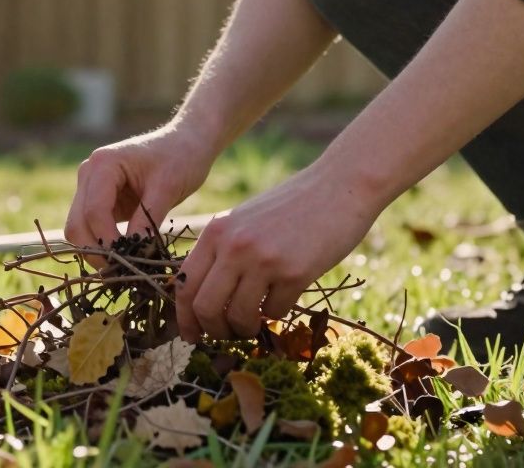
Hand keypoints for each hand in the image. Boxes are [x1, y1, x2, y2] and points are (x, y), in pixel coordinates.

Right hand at [65, 123, 216, 256]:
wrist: (186, 143)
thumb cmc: (180, 158)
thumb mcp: (167, 188)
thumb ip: (147, 220)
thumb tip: (134, 255)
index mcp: (103, 164)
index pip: (93, 212)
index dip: (107, 241)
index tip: (128, 263)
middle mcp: (89, 174)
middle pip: (76, 223)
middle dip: (95, 251)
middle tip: (122, 274)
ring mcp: (90, 187)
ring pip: (78, 229)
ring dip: (95, 251)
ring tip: (122, 270)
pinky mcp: (99, 200)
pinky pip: (91, 229)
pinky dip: (102, 246)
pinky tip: (123, 259)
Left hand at [175, 163, 378, 341]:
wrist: (339, 188)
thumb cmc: (291, 207)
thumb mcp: (244, 220)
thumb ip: (222, 251)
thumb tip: (201, 300)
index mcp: (216, 231)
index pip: (184, 284)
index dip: (185, 317)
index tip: (191, 335)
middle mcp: (234, 245)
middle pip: (205, 308)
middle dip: (213, 330)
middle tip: (227, 334)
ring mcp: (263, 259)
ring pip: (238, 317)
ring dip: (246, 328)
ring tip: (255, 321)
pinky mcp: (294, 273)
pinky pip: (274, 312)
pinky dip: (276, 313)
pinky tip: (284, 296)